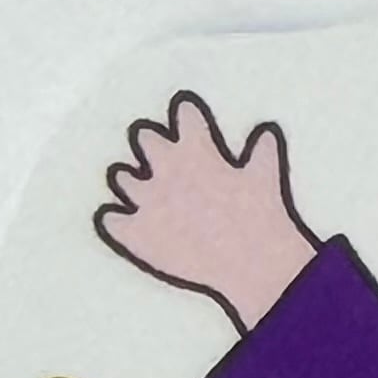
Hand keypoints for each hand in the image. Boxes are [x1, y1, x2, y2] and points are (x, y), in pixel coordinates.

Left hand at [95, 95, 317, 327]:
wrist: (247, 263)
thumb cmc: (260, 217)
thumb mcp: (266, 178)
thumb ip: (263, 152)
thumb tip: (266, 133)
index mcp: (196, 150)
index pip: (185, 116)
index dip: (186, 114)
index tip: (187, 114)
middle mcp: (164, 168)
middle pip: (144, 138)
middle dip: (151, 143)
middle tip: (158, 153)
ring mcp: (146, 200)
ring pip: (122, 177)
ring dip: (130, 182)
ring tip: (138, 189)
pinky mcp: (136, 232)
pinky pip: (111, 220)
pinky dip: (114, 220)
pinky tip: (117, 221)